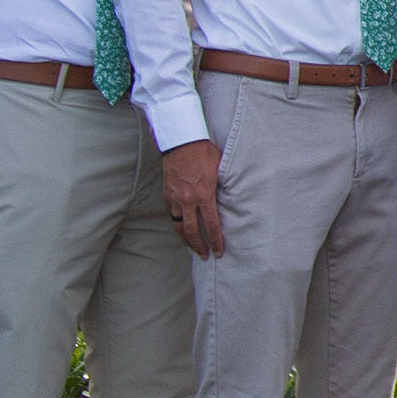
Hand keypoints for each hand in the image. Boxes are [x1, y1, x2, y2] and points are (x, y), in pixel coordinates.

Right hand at [162, 140, 222, 257]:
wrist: (181, 141)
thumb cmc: (204, 152)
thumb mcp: (220, 169)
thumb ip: (222, 187)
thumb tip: (230, 200)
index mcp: (204, 195)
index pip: (210, 225)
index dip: (215, 241)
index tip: (219, 252)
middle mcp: (187, 200)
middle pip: (191, 231)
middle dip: (199, 246)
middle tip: (205, 256)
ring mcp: (174, 198)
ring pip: (177, 226)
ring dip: (185, 239)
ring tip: (192, 247)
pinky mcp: (166, 194)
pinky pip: (170, 214)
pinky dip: (175, 224)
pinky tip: (181, 229)